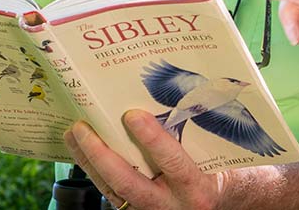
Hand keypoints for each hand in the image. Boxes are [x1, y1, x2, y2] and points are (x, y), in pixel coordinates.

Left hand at [65, 112, 245, 209]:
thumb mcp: (218, 155)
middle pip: (129, 183)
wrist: (223, 202)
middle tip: (83, 128)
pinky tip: (83, 151)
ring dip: (89, 161)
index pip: (174, 163)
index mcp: (198, 188)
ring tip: (74, 133)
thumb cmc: (224, 173)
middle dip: (101, 155)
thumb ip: (196, 135)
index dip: (153, 140)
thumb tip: (168, 99)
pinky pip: (111, 193)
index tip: (133, 115)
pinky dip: (95, 170)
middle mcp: (172, 205)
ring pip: (112, 190)